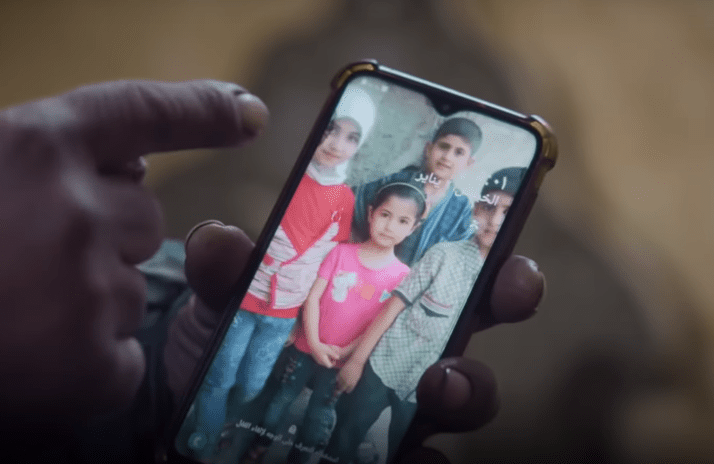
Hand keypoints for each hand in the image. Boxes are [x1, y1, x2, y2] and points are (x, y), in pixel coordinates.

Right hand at [0, 80, 268, 444]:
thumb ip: (33, 153)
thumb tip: (109, 163)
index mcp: (39, 142)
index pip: (145, 113)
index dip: (203, 113)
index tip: (247, 115)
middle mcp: (80, 208)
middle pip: (147, 219)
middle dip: (106, 234)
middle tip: (32, 259)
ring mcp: (91, 287)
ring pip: (132, 287)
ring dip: (88, 299)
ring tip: (9, 313)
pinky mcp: (92, 360)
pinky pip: (122, 352)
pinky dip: (85, 360)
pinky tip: (26, 355)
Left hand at [164, 222, 543, 462]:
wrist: (207, 405)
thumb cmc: (239, 340)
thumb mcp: (228, 301)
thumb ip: (225, 269)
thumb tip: (218, 244)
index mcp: (383, 299)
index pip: (452, 276)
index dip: (496, 268)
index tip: (507, 263)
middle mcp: (405, 348)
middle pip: (473, 335)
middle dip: (500, 319)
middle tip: (486, 323)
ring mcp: (398, 404)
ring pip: (458, 401)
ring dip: (463, 394)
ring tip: (437, 389)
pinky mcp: (381, 450)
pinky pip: (420, 459)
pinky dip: (423, 461)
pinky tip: (412, 457)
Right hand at [308, 340, 340, 367]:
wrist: (312, 344)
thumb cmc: (321, 347)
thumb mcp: (328, 350)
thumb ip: (333, 354)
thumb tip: (338, 358)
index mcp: (323, 361)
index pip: (329, 366)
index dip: (333, 363)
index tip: (334, 359)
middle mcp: (320, 362)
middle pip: (326, 364)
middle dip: (330, 361)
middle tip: (332, 356)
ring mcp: (317, 360)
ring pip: (323, 362)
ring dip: (327, 360)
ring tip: (328, 354)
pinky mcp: (315, 358)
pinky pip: (321, 360)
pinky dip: (324, 358)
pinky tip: (324, 353)